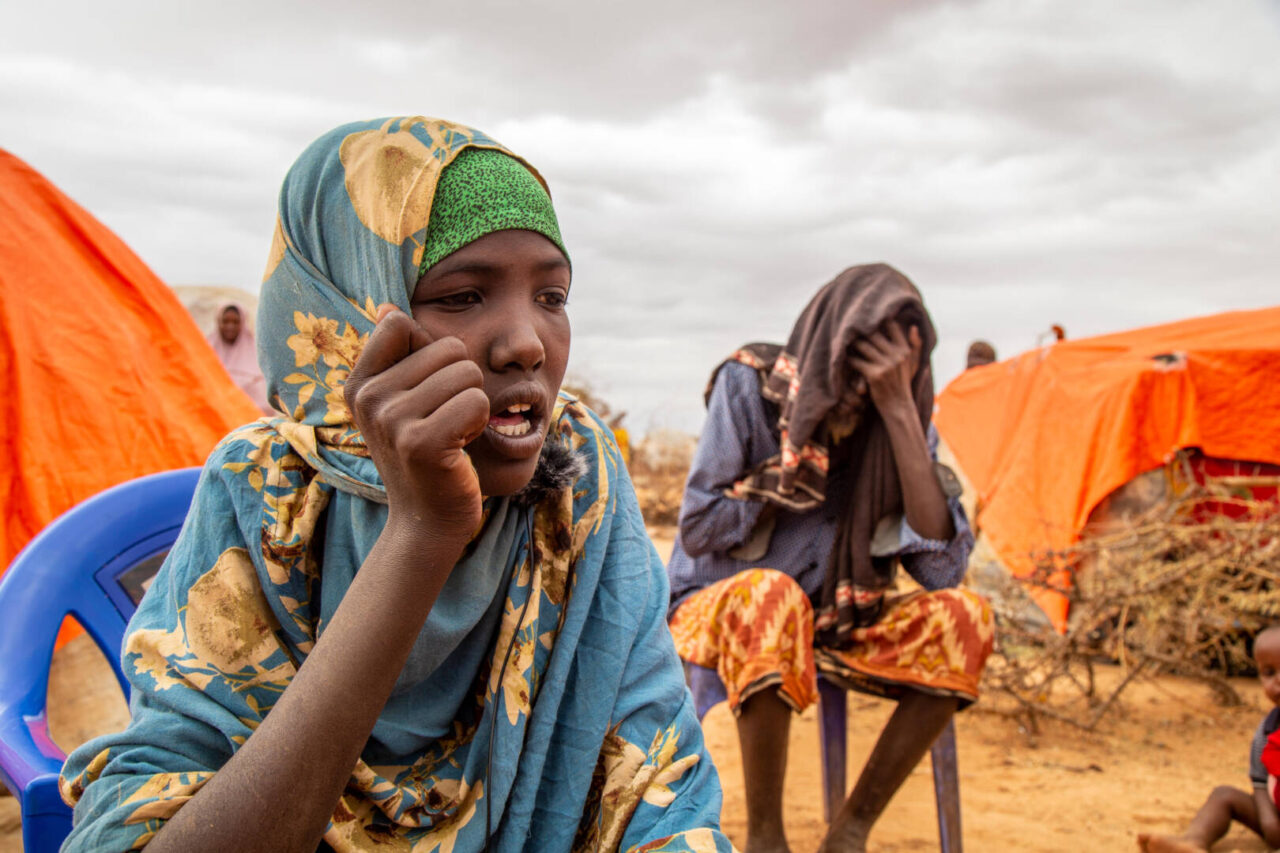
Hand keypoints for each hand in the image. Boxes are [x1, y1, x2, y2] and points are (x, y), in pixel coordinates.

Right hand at [345, 304, 487, 539]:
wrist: (427, 520)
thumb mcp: (400, 404)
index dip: (431, 351)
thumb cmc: (423, 455)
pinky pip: (477, 401)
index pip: (399, 323)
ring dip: (472, 403)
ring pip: (467, 373)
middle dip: (461, 382)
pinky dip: (479, 423)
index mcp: (359, 385)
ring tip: (452, 433)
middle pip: (448, 347)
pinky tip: (461, 447)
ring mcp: (392, 421)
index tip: (426, 390)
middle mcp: (368, 399)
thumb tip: (386, 308)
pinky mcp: (422, 443)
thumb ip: (397, 356)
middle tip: (444, 420)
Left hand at [849, 323, 921, 415]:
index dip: (879, 319)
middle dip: (860, 330)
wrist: (898, 407)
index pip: (892, 327)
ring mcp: (886, 366)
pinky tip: (843, 356)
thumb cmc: (903, 384)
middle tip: (849, 325)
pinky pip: (856, 361)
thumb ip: (915, 346)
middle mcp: (897, 356)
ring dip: (852, 343)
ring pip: (863, 346)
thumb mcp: (913, 365)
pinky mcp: (874, 375)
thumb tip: (913, 327)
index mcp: (905, 351)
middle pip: (874, 334)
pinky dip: (848, 358)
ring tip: (843, 339)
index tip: (867, 315)